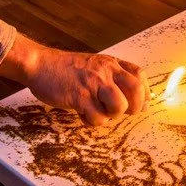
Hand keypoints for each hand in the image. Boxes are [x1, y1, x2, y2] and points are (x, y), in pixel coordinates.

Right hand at [21, 42, 149, 125]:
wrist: (40, 65)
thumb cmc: (66, 69)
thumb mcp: (93, 65)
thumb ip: (111, 76)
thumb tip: (132, 98)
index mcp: (111, 63)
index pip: (140, 75)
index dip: (145, 93)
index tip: (142, 105)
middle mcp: (106, 71)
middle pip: (136, 90)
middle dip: (135, 107)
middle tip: (121, 112)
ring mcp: (94, 83)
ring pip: (120, 107)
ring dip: (110, 115)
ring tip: (97, 111)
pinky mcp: (80, 96)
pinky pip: (97, 117)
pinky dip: (92, 121)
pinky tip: (82, 114)